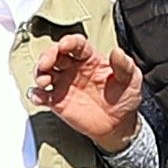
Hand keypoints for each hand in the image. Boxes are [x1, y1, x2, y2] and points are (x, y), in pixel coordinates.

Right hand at [31, 31, 145, 151]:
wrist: (119, 125)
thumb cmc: (125, 98)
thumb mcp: (131, 80)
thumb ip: (125, 65)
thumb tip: (118, 51)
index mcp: (90, 59)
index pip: (76, 45)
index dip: (69, 42)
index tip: (64, 45)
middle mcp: (74, 68)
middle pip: (55, 55)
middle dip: (47, 55)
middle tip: (46, 63)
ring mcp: (64, 84)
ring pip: (44, 72)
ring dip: (39, 73)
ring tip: (44, 81)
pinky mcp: (57, 102)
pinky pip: (42, 96)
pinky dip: (36, 95)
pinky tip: (38, 96)